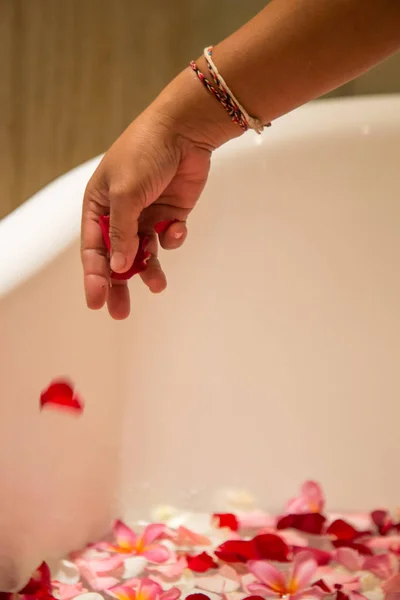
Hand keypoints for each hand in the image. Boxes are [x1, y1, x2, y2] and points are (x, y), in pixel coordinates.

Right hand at [81, 67, 238, 319]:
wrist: (185, 131)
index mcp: (99, 205)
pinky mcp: (171, 214)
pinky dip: (172, 239)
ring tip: (158, 285)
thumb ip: (121, 233)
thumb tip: (118, 267)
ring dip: (150, 270)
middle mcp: (121, 213)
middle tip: (120, 313)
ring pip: (145, 253)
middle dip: (119, 284)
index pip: (93, 248)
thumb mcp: (125, 194)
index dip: (94, 277)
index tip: (97, 302)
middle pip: (117, 257)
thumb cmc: (145, 154)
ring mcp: (147, 214)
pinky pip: (168, 237)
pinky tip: (176, 229)